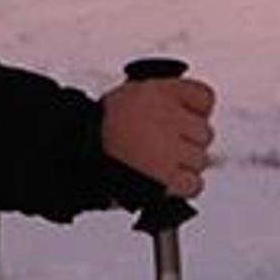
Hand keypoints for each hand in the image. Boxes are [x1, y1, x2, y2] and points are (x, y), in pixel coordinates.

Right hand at [100, 70, 215, 199]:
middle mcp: (169, 118)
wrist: (74, 150)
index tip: (185, 118)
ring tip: (155, 164)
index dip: (197, 111)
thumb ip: (164, 97)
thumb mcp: (130, 94)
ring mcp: (170, 149)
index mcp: (161, 92)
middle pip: (204, 133)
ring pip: (200, 160)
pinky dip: (183, 187)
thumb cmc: (101, 126)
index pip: (205, 98)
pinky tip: (166, 182)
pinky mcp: (167, 179)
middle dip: (187, 142)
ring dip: (183, 166)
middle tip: (161, 147)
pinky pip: (194, 184)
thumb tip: (192, 110)